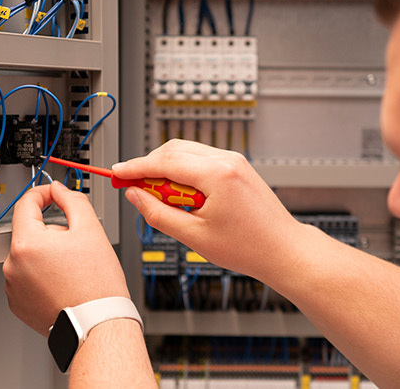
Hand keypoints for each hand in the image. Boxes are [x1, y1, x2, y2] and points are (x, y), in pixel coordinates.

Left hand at [4, 181, 129, 336]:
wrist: (97, 325)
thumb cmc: (97, 286)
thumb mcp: (91, 230)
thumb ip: (72, 200)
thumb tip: (59, 190)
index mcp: (26, 244)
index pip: (26, 204)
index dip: (43, 193)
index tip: (54, 195)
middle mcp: (13, 265)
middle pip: (31, 233)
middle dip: (52, 233)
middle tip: (78, 247)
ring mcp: (13, 287)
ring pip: (30, 257)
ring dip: (47, 257)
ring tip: (72, 271)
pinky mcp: (18, 304)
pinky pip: (28, 280)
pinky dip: (43, 278)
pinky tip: (63, 285)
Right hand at [113, 139, 311, 279]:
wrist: (283, 249)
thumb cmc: (249, 247)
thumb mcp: (194, 236)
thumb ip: (158, 214)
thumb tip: (135, 196)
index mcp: (218, 174)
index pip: (164, 162)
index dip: (135, 167)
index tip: (116, 173)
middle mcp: (227, 160)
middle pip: (173, 150)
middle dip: (148, 166)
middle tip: (131, 187)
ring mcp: (235, 161)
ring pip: (187, 152)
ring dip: (166, 169)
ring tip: (158, 198)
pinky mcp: (237, 167)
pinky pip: (201, 159)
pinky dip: (184, 171)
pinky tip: (179, 195)